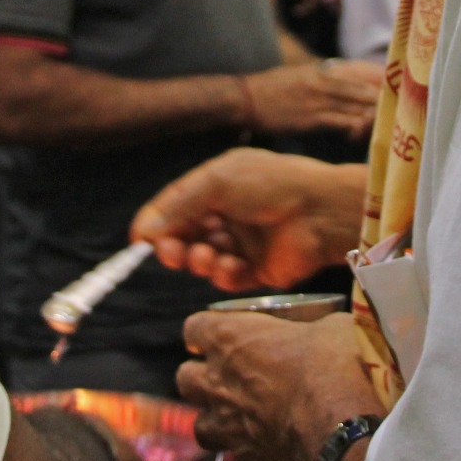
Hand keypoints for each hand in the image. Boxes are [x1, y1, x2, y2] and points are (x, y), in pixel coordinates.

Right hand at [131, 148, 366, 290]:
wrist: (322, 212)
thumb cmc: (274, 185)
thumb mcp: (218, 183)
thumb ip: (179, 207)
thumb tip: (144, 231)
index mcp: (220, 185)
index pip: (177, 205)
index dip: (157, 222)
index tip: (138, 240)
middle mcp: (230, 213)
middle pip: (186, 235)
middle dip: (174, 245)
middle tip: (171, 253)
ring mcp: (244, 242)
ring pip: (204, 259)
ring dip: (199, 260)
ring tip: (206, 257)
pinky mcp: (259, 269)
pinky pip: (228, 278)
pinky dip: (224, 274)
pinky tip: (231, 266)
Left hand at [177, 311, 384, 460]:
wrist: (347, 426)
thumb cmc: (339, 366)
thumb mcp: (332, 327)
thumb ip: (313, 329)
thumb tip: (325, 333)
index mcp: (232, 339)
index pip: (196, 328)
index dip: (207, 332)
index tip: (220, 337)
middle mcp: (219, 384)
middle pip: (186, 379)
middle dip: (203, 379)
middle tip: (230, 381)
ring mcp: (228, 430)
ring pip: (201, 430)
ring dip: (218, 428)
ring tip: (241, 429)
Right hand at [241, 60, 383, 139]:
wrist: (244, 98)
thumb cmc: (267, 89)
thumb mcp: (295, 75)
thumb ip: (316, 78)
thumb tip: (331, 80)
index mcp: (320, 72)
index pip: (357, 77)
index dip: (377, 86)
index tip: (393, 94)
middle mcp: (322, 83)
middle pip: (361, 90)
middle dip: (381, 102)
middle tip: (399, 111)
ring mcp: (317, 100)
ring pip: (354, 106)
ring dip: (371, 116)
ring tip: (385, 126)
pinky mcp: (310, 117)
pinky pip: (339, 121)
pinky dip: (353, 126)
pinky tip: (361, 132)